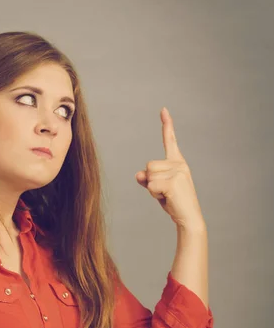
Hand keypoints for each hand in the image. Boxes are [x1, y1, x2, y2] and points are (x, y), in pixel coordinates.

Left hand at [135, 107, 205, 229]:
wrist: (188, 218)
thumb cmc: (174, 203)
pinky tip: (167, 198)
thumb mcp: (158, 189)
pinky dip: (154, 195)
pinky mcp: (173, 182)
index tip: (163, 110)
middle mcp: (179, 164)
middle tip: (164, 192)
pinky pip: (150, 186)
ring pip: (148, 175)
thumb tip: (139, 174)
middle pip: (148, 165)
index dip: (166, 125)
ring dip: (152, 188)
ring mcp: (177, 171)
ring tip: (167, 195)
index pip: (170, 140)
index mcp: (177, 162)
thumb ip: (148, 179)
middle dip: (151, 181)